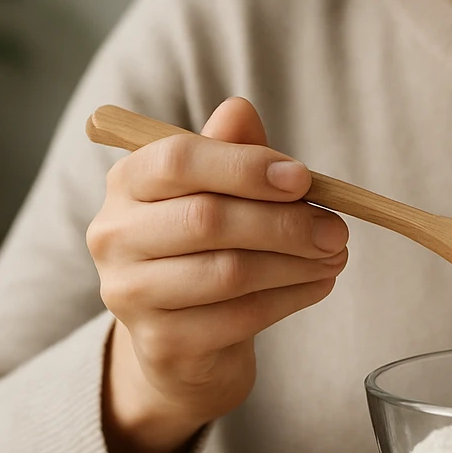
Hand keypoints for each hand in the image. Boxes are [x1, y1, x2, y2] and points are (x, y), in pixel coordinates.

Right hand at [87, 97, 347, 452]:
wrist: (186, 340)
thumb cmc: (208, 247)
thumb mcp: (219, 192)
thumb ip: (230, 152)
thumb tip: (239, 108)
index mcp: (127, 183)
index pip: (177, 160)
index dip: (245, 166)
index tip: (303, 178)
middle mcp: (115, 236)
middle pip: (208, 220)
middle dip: (286, 223)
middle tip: (337, 229)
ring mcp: (131, 294)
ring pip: (229, 272)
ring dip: (298, 263)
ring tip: (336, 255)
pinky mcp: (162, 343)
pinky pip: (241, 317)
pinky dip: (292, 297)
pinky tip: (319, 284)